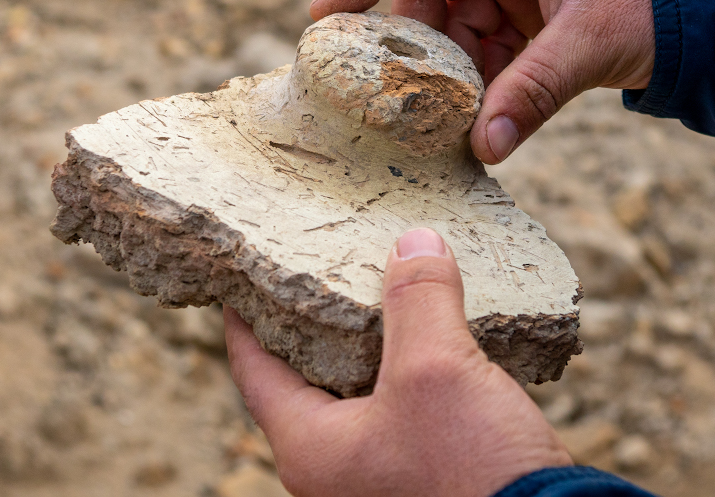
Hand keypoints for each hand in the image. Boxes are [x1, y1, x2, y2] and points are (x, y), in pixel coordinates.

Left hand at [224, 228, 571, 496]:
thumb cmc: (472, 472)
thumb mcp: (437, 370)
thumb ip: (419, 300)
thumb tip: (414, 241)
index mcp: (311, 447)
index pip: (254, 370)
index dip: (244, 319)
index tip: (242, 275)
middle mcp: (335, 465)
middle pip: (304, 377)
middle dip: (312, 322)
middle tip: (316, 268)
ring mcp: (378, 471)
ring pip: (357, 389)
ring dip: (368, 340)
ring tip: (379, 288)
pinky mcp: (423, 468)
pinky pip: (397, 404)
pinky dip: (405, 365)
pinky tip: (431, 333)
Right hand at [309, 0, 654, 163]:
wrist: (707, 12)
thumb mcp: (591, 40)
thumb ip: (533, 92)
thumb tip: (482, 148)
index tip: (322, 13)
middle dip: (415, 48)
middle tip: (395, 93)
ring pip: (452, 33)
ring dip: (446, 76)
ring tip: (436, 116)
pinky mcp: (521, 23)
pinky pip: (479, 55)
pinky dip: (473, 87)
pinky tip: (470, 117)